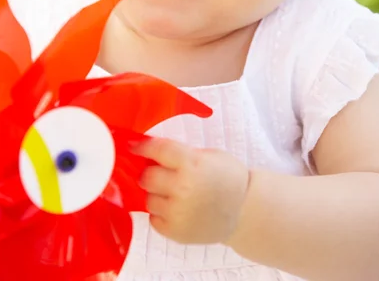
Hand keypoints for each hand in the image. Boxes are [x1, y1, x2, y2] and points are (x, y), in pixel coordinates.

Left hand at [130, 138, 249, 244]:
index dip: (141, 147)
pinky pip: (154, 220)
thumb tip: (152, 152)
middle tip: (159, 174)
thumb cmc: (228, 178)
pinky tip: (176, 208)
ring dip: (156, 195)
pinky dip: (161, 214)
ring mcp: (178, 211)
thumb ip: (180, 154)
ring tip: (173, 194)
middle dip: (150, 173)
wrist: (246, 210)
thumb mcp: (207, 155)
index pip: (156, 150)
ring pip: (148, 199)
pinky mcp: (176, 231)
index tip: (132, 146)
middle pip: (146, 177)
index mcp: (191, 162)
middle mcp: (182, 187)